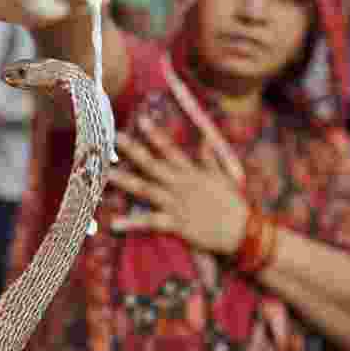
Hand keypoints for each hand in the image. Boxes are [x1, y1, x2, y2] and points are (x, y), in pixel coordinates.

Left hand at [108, 116, 248, 255]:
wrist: (242, 231)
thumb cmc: (232, 204)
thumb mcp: (224, 176)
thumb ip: (210, 158)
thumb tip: (204, 138)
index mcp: (191, 172)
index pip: (170, 149)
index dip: (155, 134)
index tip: (139, 119)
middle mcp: (180, 185)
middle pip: (152, 164)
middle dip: (133, 151)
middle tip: (114, 139)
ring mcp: (177, 203)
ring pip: (146, 190)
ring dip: (125, 182)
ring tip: (107, 174)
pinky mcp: (176, 224)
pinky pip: (150, 222)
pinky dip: (133, 223)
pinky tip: (115, 224)